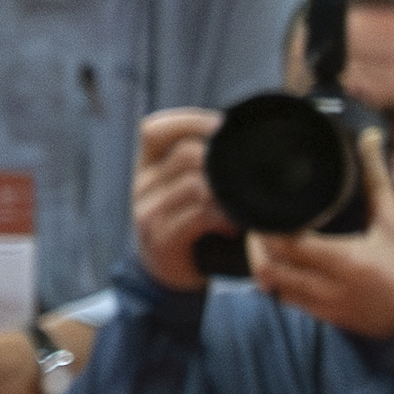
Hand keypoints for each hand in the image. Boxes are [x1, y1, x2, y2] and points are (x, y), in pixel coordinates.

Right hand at [133, 105, 231, 291]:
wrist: (163, 272)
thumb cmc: (185, 223)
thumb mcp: (182, 187)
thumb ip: (202, 164)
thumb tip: (245, 138)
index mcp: (145, 165)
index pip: (156, 129)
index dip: (191, 121)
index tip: (227, 125)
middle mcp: (141, 184)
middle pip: (185, 154)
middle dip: (222, 158)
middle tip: (252, 168)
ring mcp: (148, 211)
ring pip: (195, 184)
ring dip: (228, 191)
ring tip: (245, 201)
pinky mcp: (162, 237)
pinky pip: (200, 216)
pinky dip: (224, 217)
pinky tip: (233, 224)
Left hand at [251, 131, 393, 338]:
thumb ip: (376, 179)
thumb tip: (369, 139)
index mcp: (347, 260)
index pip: (289, 244)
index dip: (268, 228)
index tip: (264, 211)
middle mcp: (331, 286)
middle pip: (270, 267)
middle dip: (257, 245)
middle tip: (258, 225)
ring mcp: (326, 306)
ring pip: (274, 287)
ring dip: (264, 265)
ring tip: (267, 244)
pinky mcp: (327, 318)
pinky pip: (289, 302)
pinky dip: (279, 284)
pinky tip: (283, 266)